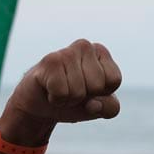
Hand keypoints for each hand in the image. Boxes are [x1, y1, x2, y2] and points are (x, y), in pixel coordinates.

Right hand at [3, 40, 121, 140]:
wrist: (40, 105)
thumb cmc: (74, 100)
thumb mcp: (99, 107)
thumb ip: (110, 108)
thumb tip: (94, 104)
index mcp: (101, 52)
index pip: (114, 80)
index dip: (102, 93)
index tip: (89, 89)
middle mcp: (85, 46)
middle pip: (97, 86)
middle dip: (84, 97)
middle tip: (71, 90)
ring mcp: (66, 52)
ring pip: (78, 92)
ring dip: (68, 100)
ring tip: (60, 90)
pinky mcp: (49, 61)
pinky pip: (61, 93)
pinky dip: (56, 99)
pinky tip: (50, 90)